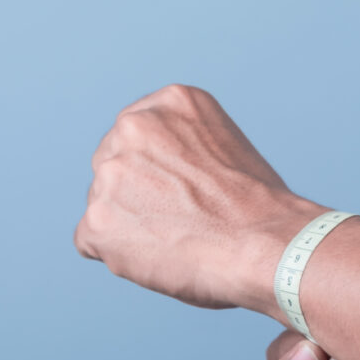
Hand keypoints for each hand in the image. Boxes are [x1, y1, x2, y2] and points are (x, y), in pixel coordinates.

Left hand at [75, 84, 322, 309]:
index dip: (159, 171)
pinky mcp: (97, 220)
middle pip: (114, 166)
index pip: (139, 136)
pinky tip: (160, 258)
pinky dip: (118, 256)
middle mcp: (133, 127)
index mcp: (169, 102)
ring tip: (178, 239)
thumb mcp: (223, 145)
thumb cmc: (259, 208)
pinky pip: (91, 241)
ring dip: (129, 225)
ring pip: (103, 204)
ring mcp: (110, 173)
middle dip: (137, 194)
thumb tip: (151, 176)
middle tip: (182, 219)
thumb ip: (181, 147)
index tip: (185, 190)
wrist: (267, 246)